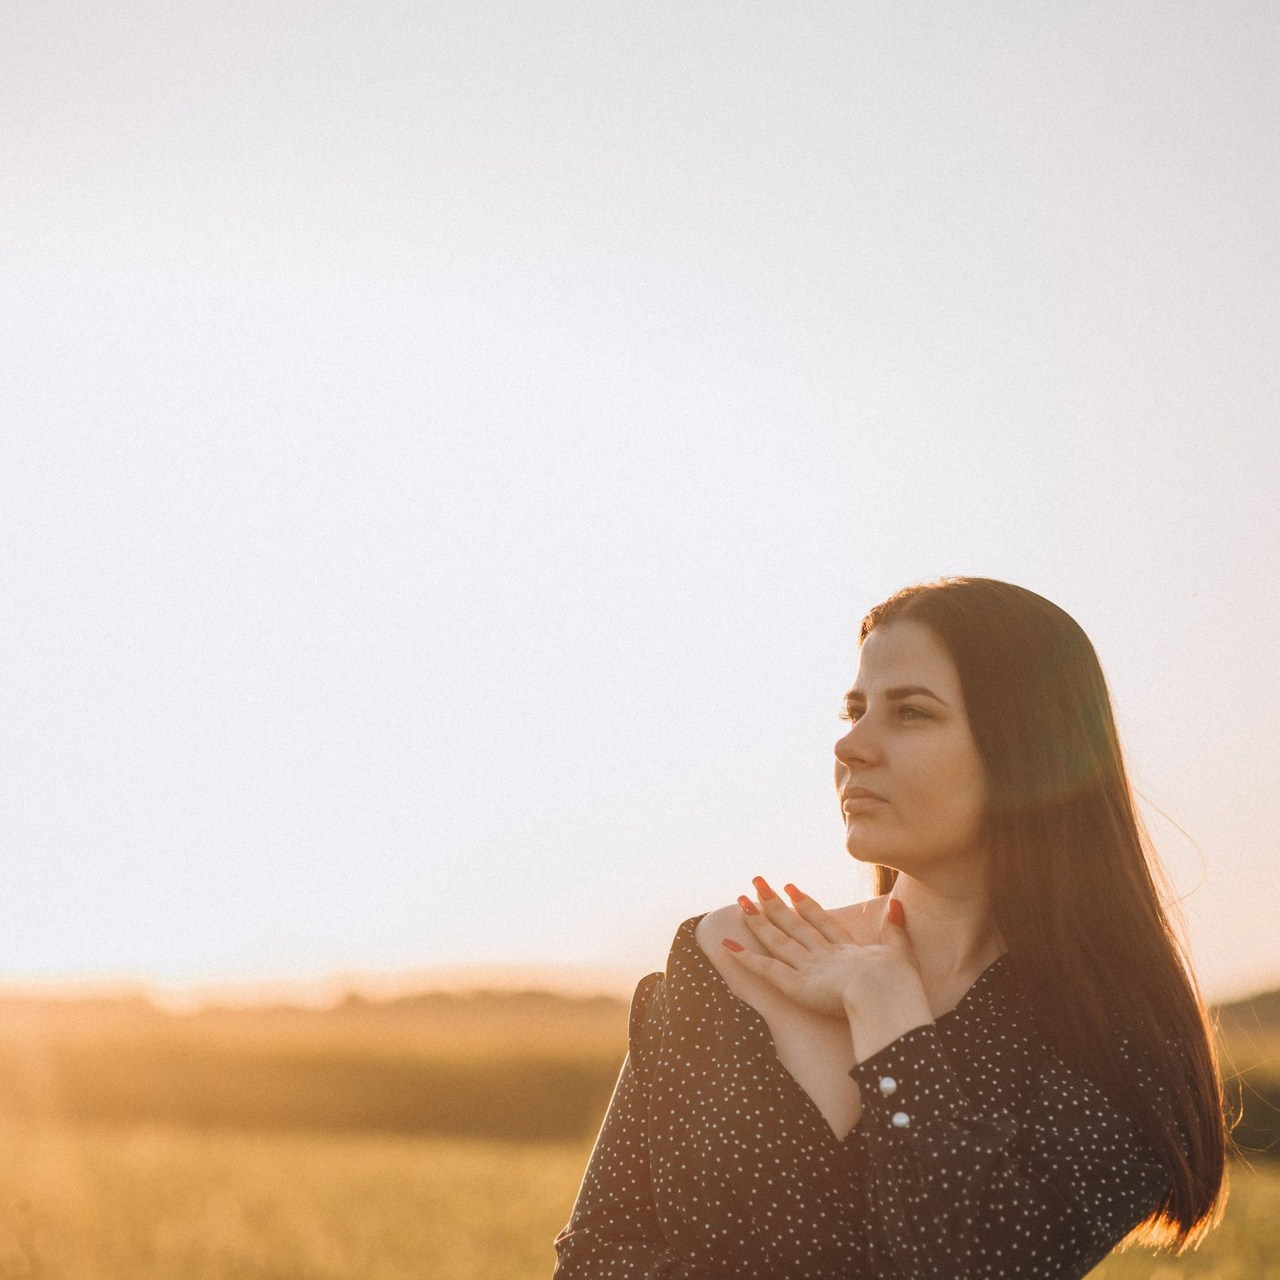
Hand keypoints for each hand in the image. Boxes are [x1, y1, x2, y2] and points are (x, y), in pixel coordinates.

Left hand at [723, 879, 932, 1052]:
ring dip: (757, 921)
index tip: (790, 887)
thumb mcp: (900, 951)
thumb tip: (898, 906)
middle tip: (757, 882)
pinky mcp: (796, 984)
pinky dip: (746, 958)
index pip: (819, 921)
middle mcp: (822, 952)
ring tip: (740, 900)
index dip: (804, 904)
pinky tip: (727, 946)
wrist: (885, 994)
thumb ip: (896, 929)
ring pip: (776, 940)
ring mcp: (807, 966)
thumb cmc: (897, 981)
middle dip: (773, 902)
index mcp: (847, 948)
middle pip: (792, 923)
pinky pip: (766, 970)